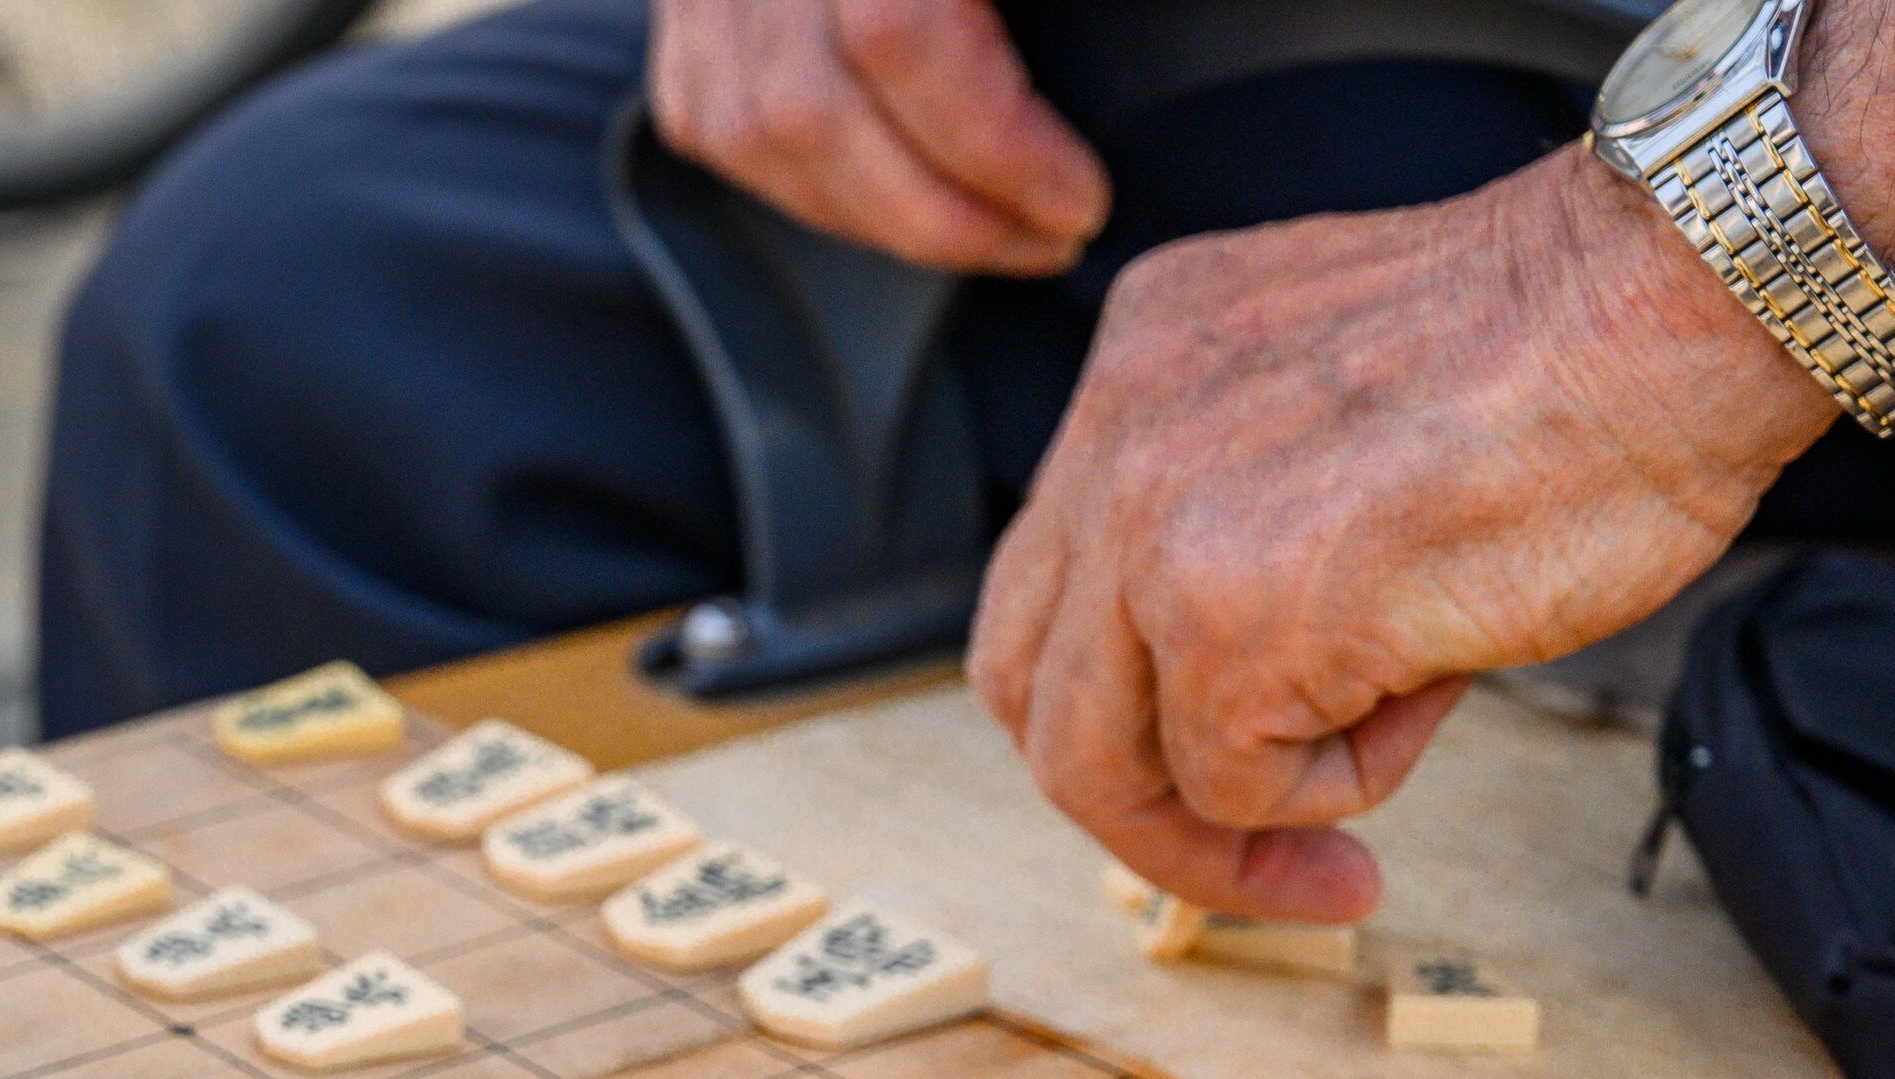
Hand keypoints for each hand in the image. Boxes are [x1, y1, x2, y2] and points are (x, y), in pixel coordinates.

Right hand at [650, 0, 1106, 273]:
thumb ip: (1089, 0)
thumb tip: (1213, 20)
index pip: (898, 30)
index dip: (992, 139)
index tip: (1082, 197)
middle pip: (815, 111)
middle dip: (943, 215)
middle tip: (1048, 239)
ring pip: (757, 134)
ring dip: (878, 217)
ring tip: (986, 230)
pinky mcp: (681, 10)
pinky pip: (716, 126)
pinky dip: (805, 185)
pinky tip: (890, 198)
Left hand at [970, 149, 1833, 919]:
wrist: (1682, 313)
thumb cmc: (1577, 364)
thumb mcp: (1342, 421)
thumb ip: (1249, 532)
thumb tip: (1240, 708)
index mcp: (1136, 374)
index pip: (1051, 595)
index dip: (1122, 712)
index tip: (1219, 771)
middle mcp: (1114, 435)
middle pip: (1038, 695)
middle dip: (1143, 810)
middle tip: (1267, 860)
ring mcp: (1153, 524)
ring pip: (1105, 762)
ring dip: (1233, 825)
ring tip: (1361, 813)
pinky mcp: (1226, 616)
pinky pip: (1233, 779)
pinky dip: (1337, 786)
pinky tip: (1431, 696)